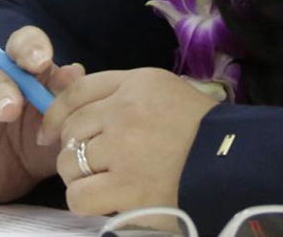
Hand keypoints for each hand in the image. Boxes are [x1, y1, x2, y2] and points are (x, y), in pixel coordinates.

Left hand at [38, 68, 219, 216]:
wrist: (233, 163)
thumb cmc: (200, 129)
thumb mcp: (164, 91)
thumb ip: (123, 94)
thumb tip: (79, 110)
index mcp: (135, 83)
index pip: (77, 92)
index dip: (55, 114)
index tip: (50, 133)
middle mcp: (124, 110)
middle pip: (71, 129)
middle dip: (72, 149)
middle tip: (89, 164)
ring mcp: (123, 149)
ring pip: (70, 162)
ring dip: (77, 176)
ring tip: (99, 183)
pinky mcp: (126, 186)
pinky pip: (79, 195)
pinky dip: (84, 200)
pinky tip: (102, 200)